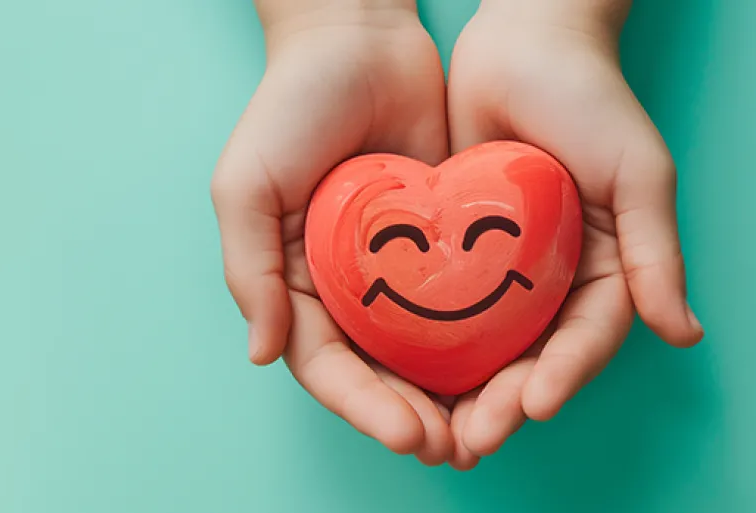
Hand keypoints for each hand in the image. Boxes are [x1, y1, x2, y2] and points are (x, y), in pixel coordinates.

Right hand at [211, 3, 455, 463]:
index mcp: (293, 282)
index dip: (364, 406)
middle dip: (412, 415)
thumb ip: (247, 271)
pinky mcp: (441, 242)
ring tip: (486, 429)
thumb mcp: (245, 187)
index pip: (326, 365)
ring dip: (450, 395)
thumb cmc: (288, 109)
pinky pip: (463, 302)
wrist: (359, 39)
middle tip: (455, 447)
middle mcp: (343, 286)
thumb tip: (263, 355)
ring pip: (423, 351)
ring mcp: (395, 269)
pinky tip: (511, 368)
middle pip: (378, 371)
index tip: (408, 433)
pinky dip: (481, 341)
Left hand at [443, 2, 704, 469]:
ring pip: (483, 346)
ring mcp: (503, 269)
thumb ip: (655, 254)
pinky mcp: (458, 250)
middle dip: (504, 401)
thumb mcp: (638, 174)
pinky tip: (400, 375)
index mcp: (605, 268)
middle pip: (529, 357)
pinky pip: (441, 307)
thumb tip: (683, 334)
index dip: (562, 376)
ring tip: (437, 430)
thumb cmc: (590, 98)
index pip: (584, 340)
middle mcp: (553, 278)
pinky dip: (427, 345)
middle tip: (471, 438)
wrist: (520, 42)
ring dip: (463, 391)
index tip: (534, 406)